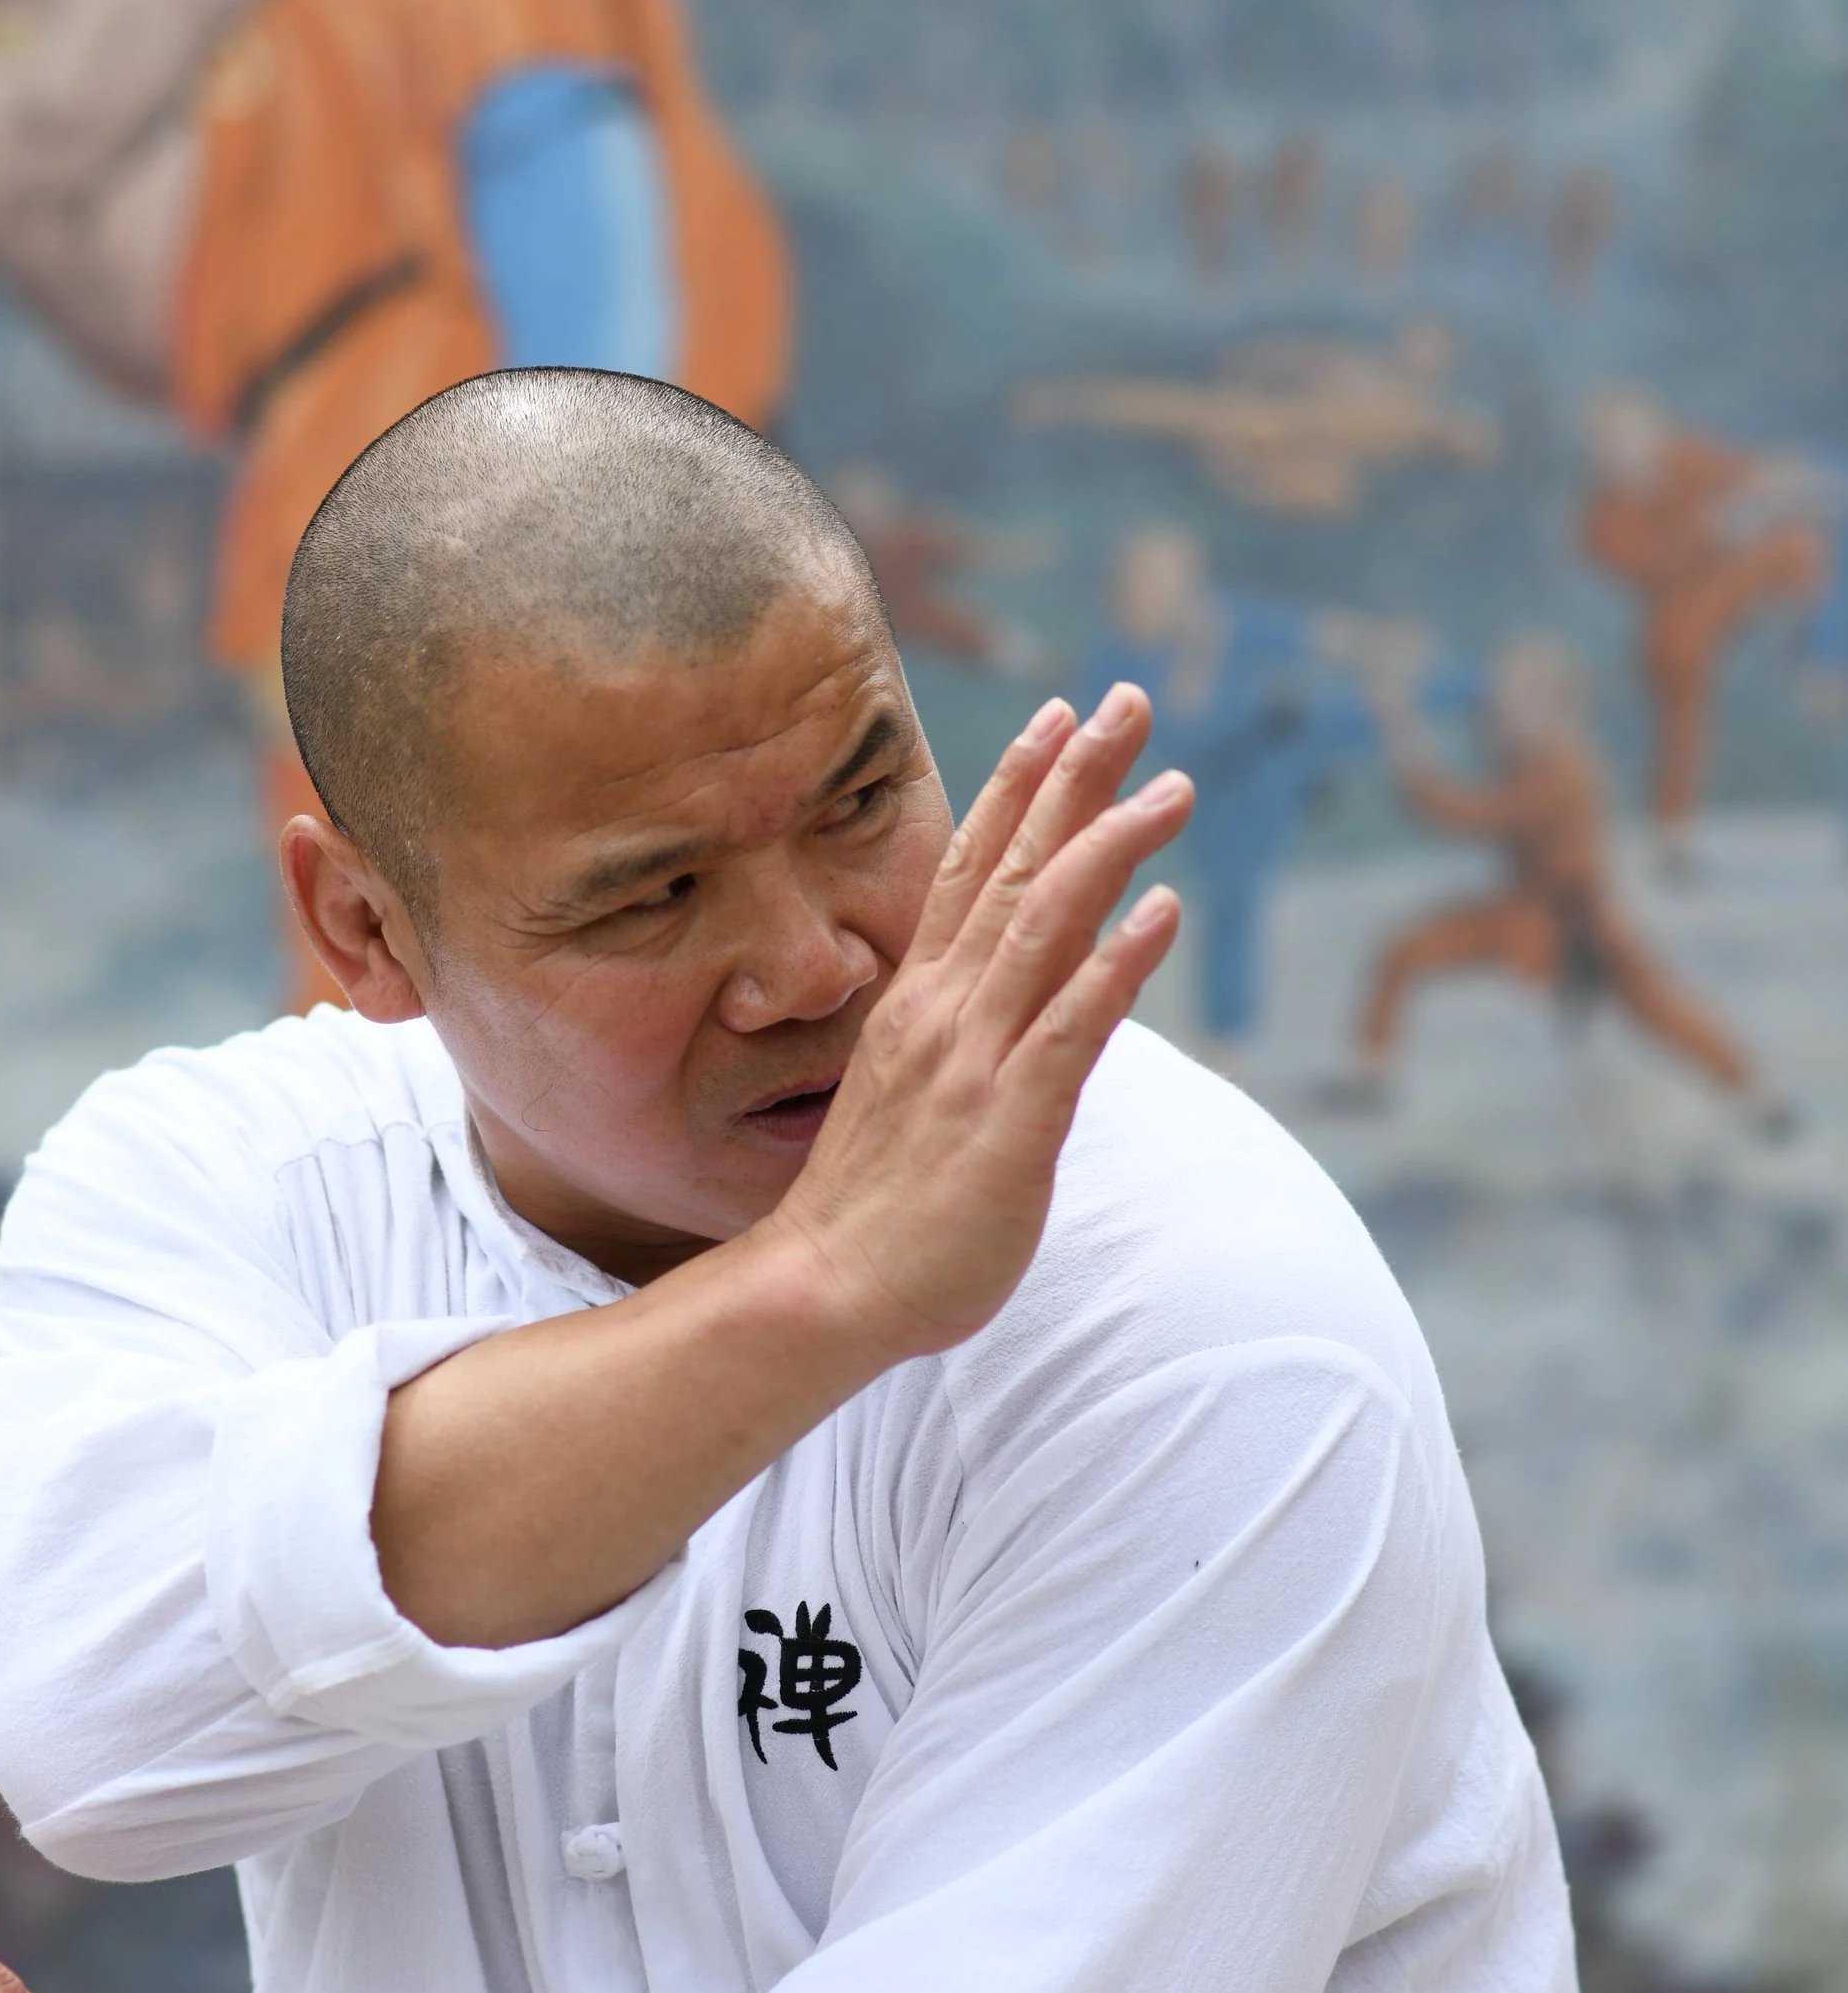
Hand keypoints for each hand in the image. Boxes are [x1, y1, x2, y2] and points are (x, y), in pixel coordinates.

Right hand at [766, 689, 1189, 1368]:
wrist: (823, 1290)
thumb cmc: (874, 1212)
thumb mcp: (915, 1102)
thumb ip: (962, 1048)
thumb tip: (1015, 1022)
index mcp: (921, 1005)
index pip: (971, 869)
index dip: (1017, 788)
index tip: (1059, 719)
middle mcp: (944, 1013)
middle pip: (1014, 869)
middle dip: (1074, 779)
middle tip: (1126, 701)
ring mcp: (973, 1061)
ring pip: (1047, 925)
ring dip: (1110, 846)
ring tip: (1170, 785)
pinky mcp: (1009, 1120)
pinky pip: (1072, 1026)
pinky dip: (1118, 962)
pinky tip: (1163, 911)